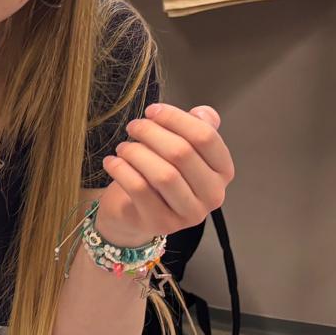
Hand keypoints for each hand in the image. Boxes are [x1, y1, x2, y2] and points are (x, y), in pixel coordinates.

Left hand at [97, 104, 232, 245]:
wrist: (137, 211)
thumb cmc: (161, 172)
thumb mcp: (183, 148)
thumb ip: (198, 127)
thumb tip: (203, 113)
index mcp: (223, 171)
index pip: (206, 137)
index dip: (175, 118)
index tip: (152, 110)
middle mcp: (213, 195)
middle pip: (182, 153)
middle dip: (151, 133)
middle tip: (133, 126)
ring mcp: (189, 214)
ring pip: (163, 174)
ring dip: (136, 152)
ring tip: (123, 147)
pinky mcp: (162, 224)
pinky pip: (140, 190)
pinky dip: (122, 170)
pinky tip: (112, 162)